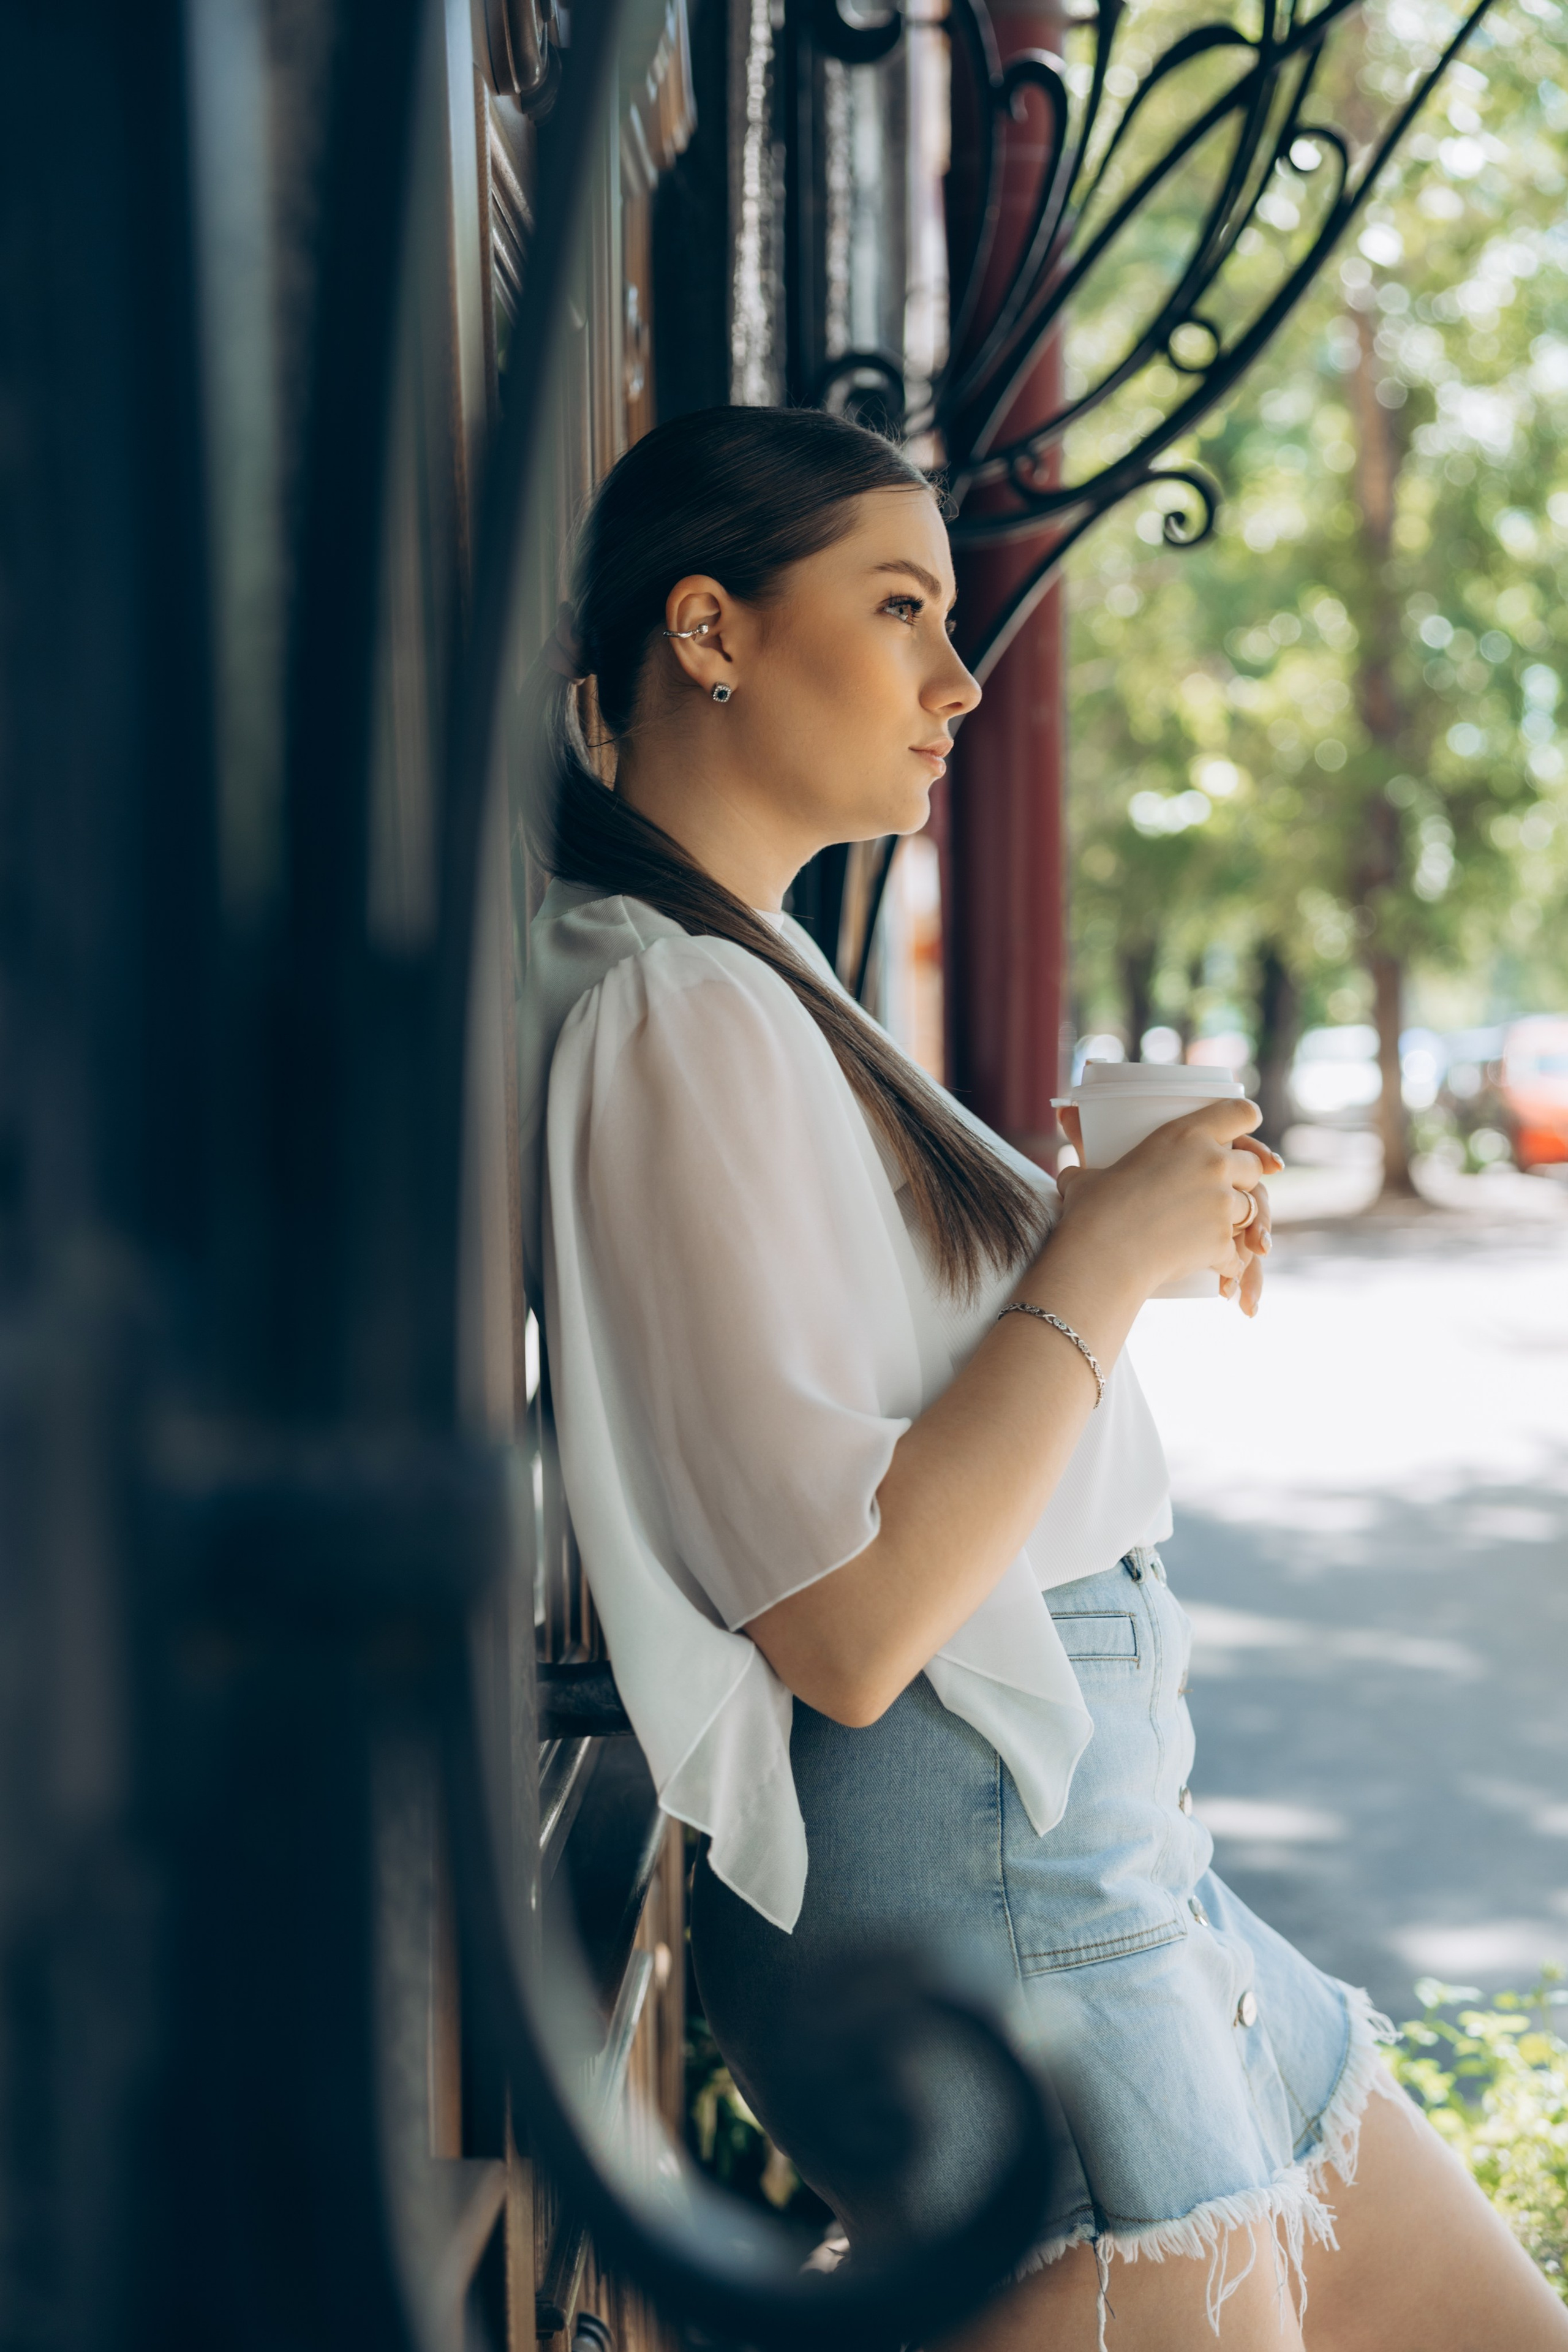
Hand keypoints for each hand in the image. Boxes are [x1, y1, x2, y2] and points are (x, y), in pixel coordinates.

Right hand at [1051, 1099, 1281, 1307]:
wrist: (1101, 1255)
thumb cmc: (1090, 1210)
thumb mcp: (1087, 1176)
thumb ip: (1084, 1162)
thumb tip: (1065, 1150)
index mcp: (1186, 1135)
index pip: (1240, 1112)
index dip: (1247, 1119)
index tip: (1245, 1130)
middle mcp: (1214, 1165)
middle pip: (1253, 1165)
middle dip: (1244, 1177)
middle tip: (1222, 1190)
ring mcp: (1222, 1205)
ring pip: (1253, 1208)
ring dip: (1239, 1220)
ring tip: (1213, 1230)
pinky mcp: (1221, 1242)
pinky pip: (1237, 1253)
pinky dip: (1228, 1262)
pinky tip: (1215, 1269)